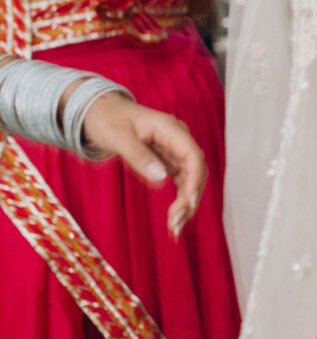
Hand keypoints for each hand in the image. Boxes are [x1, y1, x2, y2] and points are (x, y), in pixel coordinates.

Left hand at [81, 94, 206, 237]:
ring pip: (191, 180)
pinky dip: (179, 199)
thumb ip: (139, 156)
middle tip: (176, 224)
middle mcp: (177, 140)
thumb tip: (161, 178)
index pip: (193, 156)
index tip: (188, 203)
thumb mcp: (118, 137)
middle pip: (196, 171)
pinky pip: (180, 182)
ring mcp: (173, 151)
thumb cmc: (107, 119)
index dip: (195, 180)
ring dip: (187, 203)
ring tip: (175, 226)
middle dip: (191, 198)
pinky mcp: (167, 161)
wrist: (98, 112)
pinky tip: (174, 216)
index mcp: (170, 129)